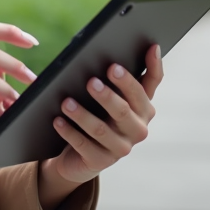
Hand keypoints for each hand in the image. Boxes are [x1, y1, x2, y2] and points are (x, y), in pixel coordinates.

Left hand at [42, 43, 162, 191]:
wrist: (80, 155)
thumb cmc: (97, 115)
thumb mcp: (109, 95)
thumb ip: (115, 76)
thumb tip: (107, 46)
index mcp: (143, 106)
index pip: (152, 83)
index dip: (151, 66)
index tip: (141, 51)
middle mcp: (138, 127)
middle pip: (125, 109)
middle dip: (108, 95)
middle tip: (91, 82)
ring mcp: (121, 148)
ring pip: (101, 129)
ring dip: (82, 115)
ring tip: (66, 102)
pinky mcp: (101, 162)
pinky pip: (84, 146)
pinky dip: (70, 132)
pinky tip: (57, 121)